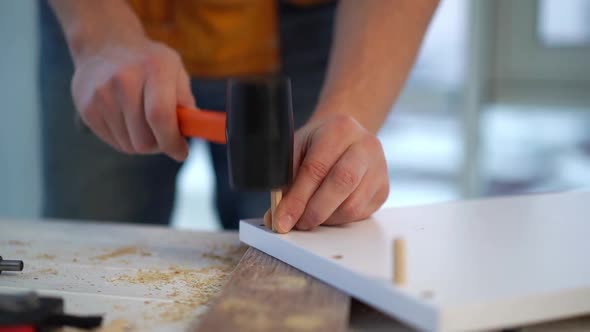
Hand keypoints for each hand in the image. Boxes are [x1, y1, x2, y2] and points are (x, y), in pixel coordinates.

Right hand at [71, 38, 194, 160]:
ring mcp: (102, 94)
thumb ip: (185, 101)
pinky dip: (126, 139)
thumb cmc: (150, 64)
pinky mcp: (86, 108)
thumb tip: (193, 130)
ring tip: (145, 124)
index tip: (182, 152)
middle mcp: (124, 79)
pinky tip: (127, 120)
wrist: (105, 46)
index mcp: (154, 68)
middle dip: (160, 145)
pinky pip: (113, 142)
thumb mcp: (175, 71)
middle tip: (165, 136)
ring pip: (129, 145)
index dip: (172, 141)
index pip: (160, 116)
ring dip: (142, 143)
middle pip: (144, 139)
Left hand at [265, 114, 389, 232]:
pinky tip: (328, 212)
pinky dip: (339, 219)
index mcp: (340, 128)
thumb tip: (276, 217)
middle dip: (315, 210)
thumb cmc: (318, 143)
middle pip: (341, 184)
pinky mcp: (383, 189)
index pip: (316, 167)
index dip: (297, 197)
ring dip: (327, 218)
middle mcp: (365, 145)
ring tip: (310, 217)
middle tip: (298, 223)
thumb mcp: (297, 150)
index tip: (283, 218)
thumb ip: (285, 181)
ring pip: (352, 204)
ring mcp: (379, 168)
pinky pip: (361, 213)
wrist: (346, 137)